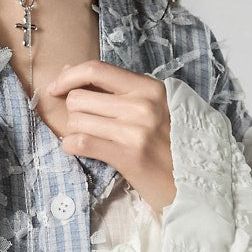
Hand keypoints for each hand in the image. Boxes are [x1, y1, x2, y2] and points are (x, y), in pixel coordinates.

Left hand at [45, 60, 176, 217]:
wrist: (195, 182)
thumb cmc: (170, 145)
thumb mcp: (153, 109)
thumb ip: (117, 91)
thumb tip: (69, 72)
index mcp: (149, 88)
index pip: (97, 69)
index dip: (69, 76)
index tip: (56, 87)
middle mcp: (142, 104)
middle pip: (79, 97)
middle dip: (73, 112)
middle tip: (86, 124)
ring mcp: (134, 130)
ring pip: (76, 120)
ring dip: (75, 130)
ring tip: (92, 139)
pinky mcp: (127, 156)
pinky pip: (80, 143)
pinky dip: (72, 146)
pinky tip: (82, 149)